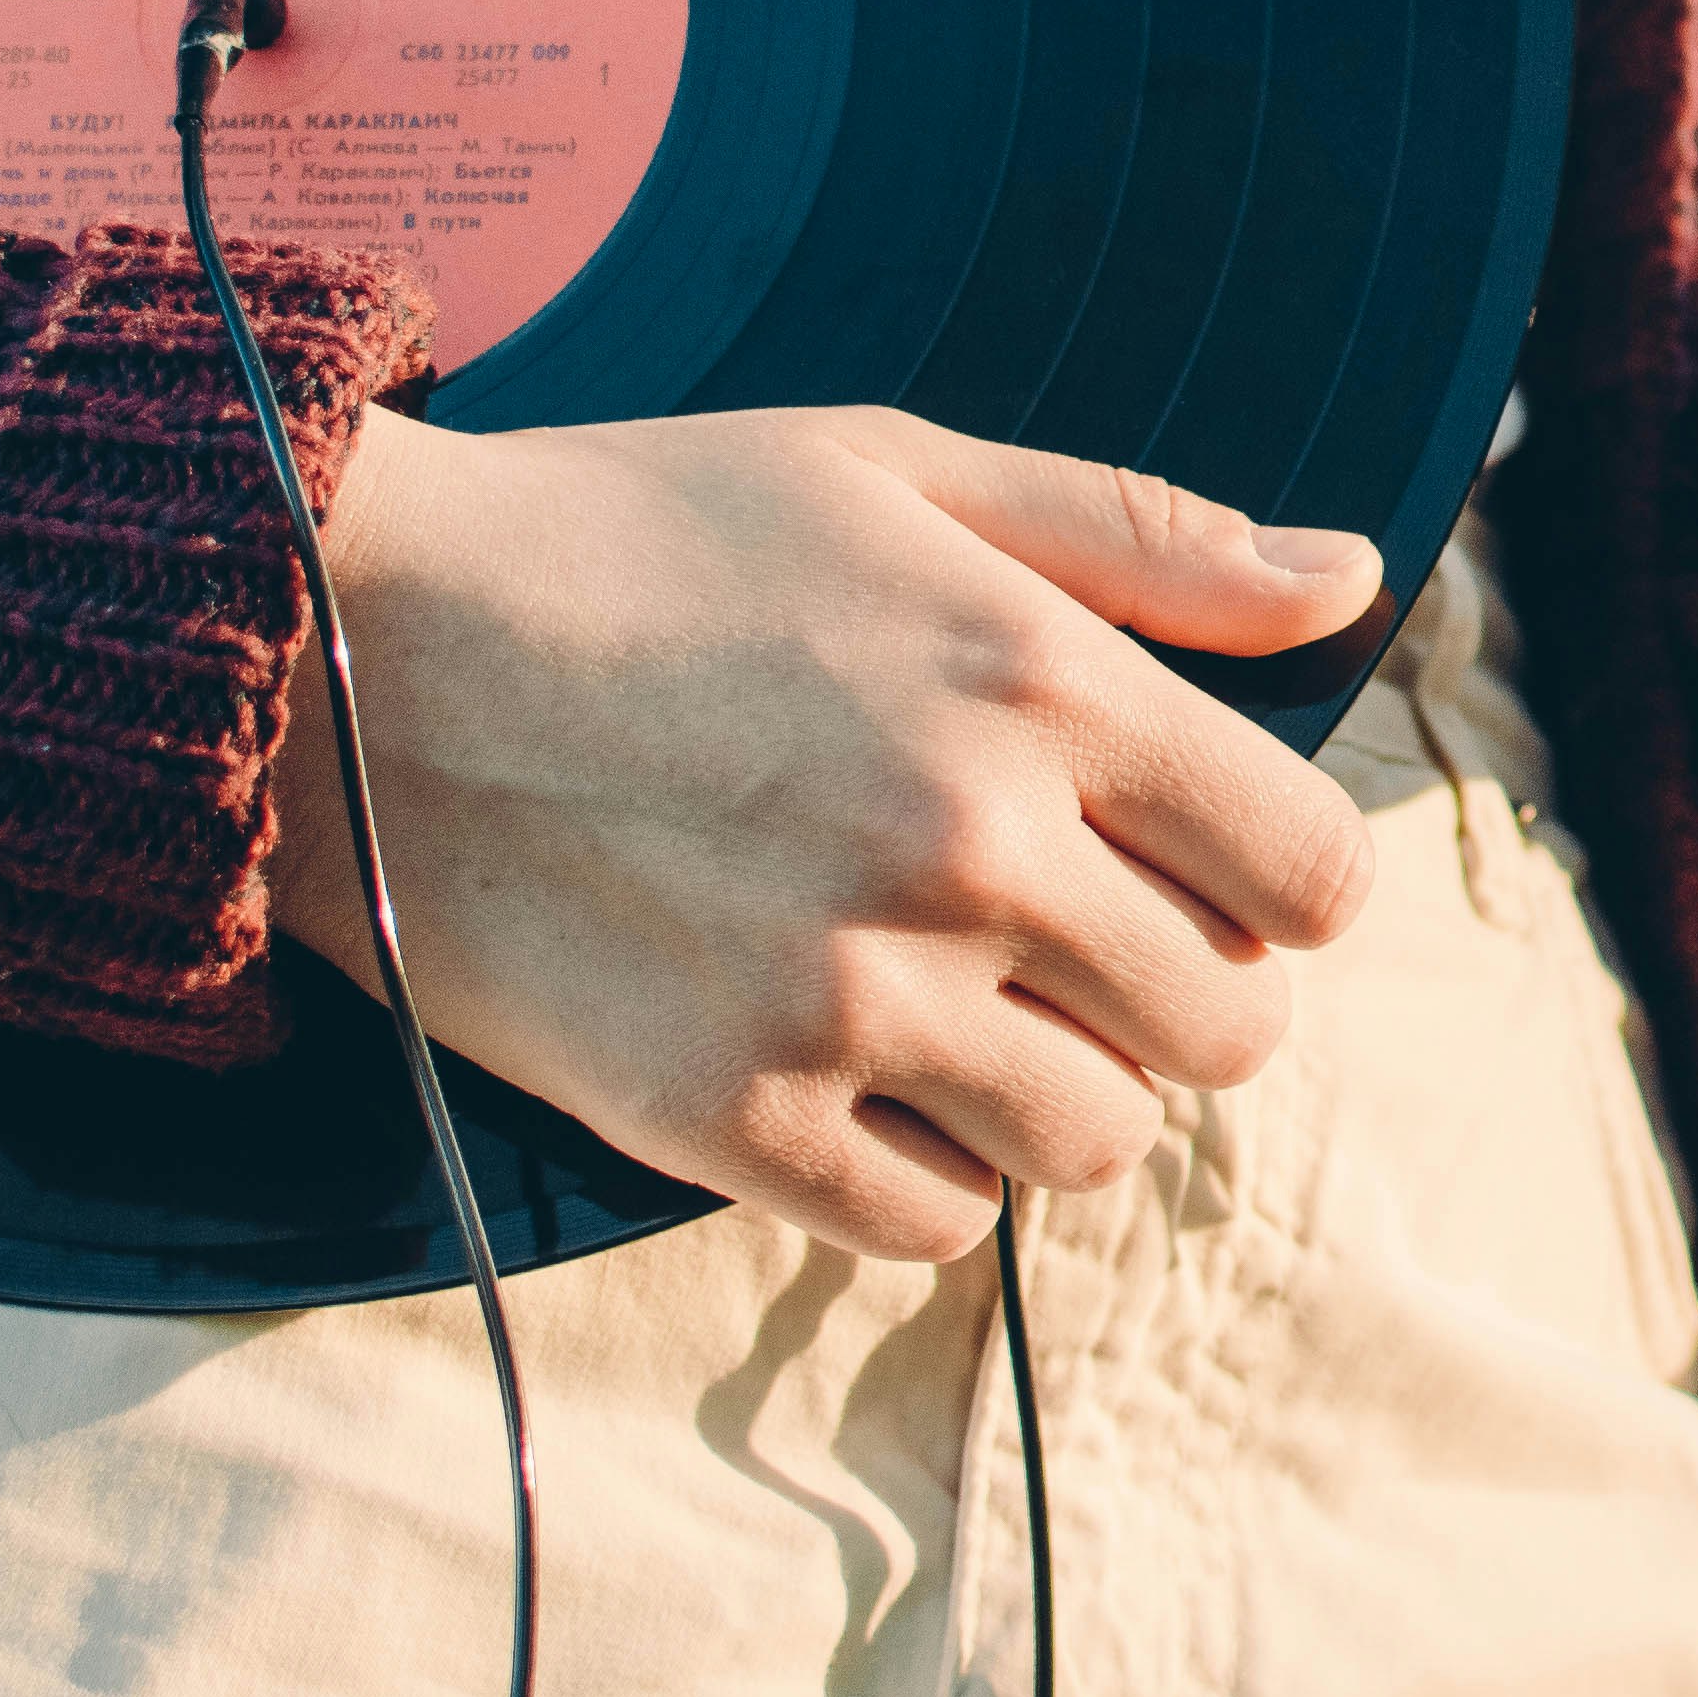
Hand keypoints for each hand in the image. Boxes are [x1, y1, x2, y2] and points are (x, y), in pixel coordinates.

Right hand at [276, 407, 1384, 1260]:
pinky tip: (855, 1069)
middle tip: (1070, 934)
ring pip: (1096, 1141)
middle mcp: (969, 852)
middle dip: (1179, 990)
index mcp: (1040, 684)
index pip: (1314, 876)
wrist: (346, 642)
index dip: (1285, 882)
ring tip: (960, 1003)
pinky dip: (924, 1169)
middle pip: (1228, 1030)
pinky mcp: (726, 1117)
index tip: (1207, 863)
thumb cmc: (639, 534)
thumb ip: (1143, 538)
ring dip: (1059, 1088)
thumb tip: (1351, 581)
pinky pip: (933, 1222)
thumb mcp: (900, 474)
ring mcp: (848, 998)